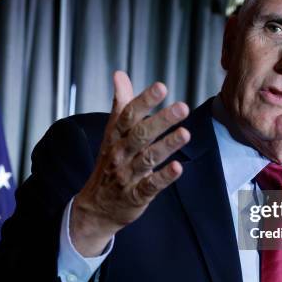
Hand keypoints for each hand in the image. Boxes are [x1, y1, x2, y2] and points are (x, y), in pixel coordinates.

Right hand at [70, 71, 189, 256]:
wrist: (96, 207)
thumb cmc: (110, 164)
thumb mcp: (112, 134)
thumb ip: (121, 104)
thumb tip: (120, 75)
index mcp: (115, 137)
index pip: (128, 115)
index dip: (144, 100)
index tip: (161, 86)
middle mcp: (120, 154)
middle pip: (140, 134)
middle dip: (161, 120)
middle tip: (182, 107)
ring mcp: (127, 175)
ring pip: (147, 158)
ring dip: (167, 146)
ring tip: (185, 133)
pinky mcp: (135, 196)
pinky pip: (150, 186)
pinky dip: (164, 178)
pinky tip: (178, 168)